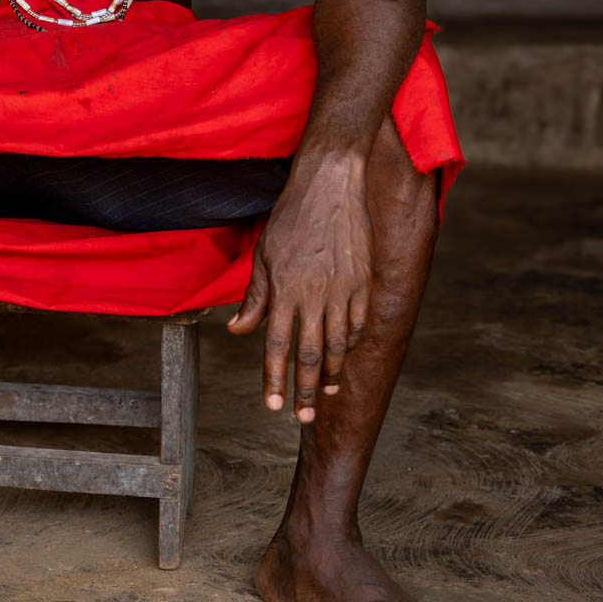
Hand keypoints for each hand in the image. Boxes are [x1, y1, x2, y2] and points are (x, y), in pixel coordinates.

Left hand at [228, 151, 371, 418]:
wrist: (331, 184)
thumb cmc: (291, 218)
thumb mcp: (264, 255)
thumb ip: (255, 297)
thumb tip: (239, 330)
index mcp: (284, 290)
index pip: (275, 346)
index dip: (274, 379)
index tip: (274, 406)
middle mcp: (314, 295)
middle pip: (310, 355)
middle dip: (305, 390)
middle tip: (303, 417)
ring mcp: (343, 290)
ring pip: (338, 345)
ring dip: (332, 374)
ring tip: (326, 395)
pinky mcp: (363, 282)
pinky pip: (358, 324)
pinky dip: (350, 344)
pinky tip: (344, 356)